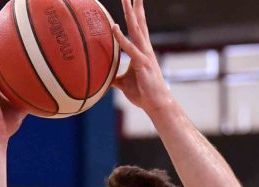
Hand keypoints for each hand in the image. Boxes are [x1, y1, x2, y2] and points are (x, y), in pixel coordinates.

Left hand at [112, 0, 171, 114]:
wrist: (156, 104)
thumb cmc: (142, 93)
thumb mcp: (123, 83)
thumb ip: (113, 77)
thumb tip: (102, 78)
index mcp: (141, 50)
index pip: (138, 26)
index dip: (135, 12)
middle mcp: (145, 48)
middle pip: (139, 22)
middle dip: (135, 6)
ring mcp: (145, 54)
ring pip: (137, 29)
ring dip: (130, 13)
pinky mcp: (143, 64)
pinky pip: (130, 48)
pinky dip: (121, 37)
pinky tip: (115, 27)